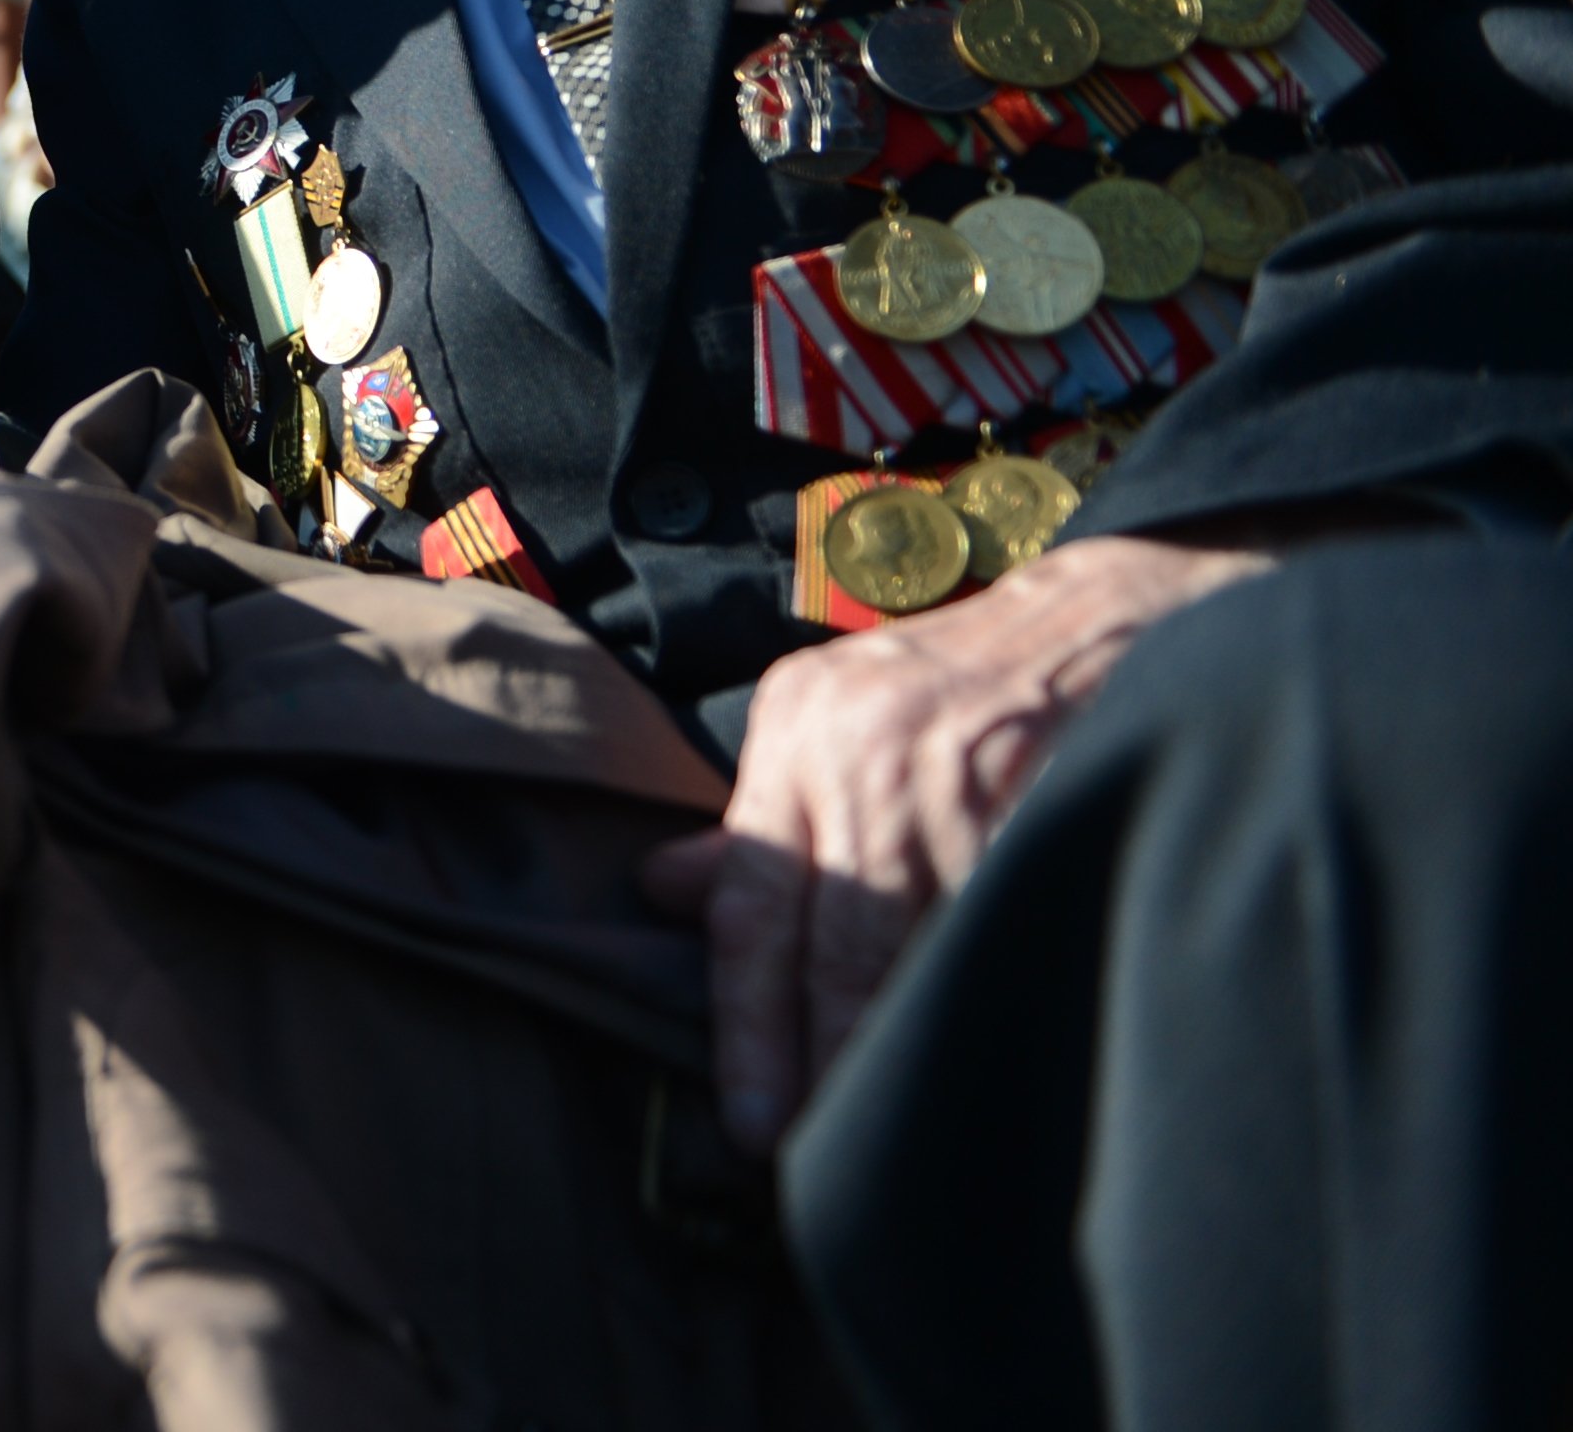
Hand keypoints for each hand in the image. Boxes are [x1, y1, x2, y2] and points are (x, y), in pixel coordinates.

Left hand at [645, 529, 1273, 1146]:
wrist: (1103, 616)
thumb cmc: (950, 685)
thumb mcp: (829, 717)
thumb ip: (761, 814)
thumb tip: (667, 893)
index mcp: (801, 730)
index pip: (758, 902)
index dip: (748, 1018)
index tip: (750, 1112)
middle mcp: (870, 753)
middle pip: (840, 944)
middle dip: (826, 1058)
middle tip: (813, 1154)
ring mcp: (966, 781)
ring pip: (924, 951)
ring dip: (909, 1046)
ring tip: (895, 1135)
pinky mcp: (1051, 802)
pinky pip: (1006, 927)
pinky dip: (988, 996)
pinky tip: (980, 1057)